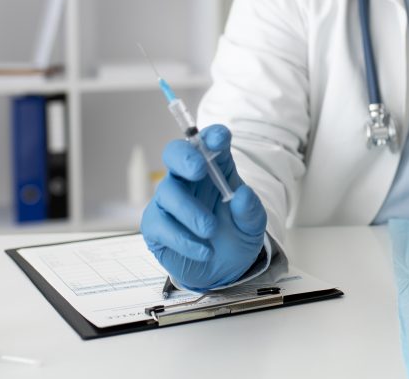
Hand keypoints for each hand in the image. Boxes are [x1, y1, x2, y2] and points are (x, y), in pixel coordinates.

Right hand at [141, 124, 266, 290]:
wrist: (223, 270)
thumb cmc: (236, 236)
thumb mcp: (253, 226)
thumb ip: (251, 210)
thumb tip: (242, 195)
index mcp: (215, 168)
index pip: (209, 142)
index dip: (213, 136)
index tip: (220, 139)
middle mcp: (188, 179)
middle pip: (175, 153)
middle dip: (185, 157)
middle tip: (199, 170)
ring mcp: (169, 200)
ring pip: (167, 191)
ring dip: (190, 211)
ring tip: (210, 231)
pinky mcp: (155, 225)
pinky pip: (161, 224)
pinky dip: (183, 239)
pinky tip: (203, 251)